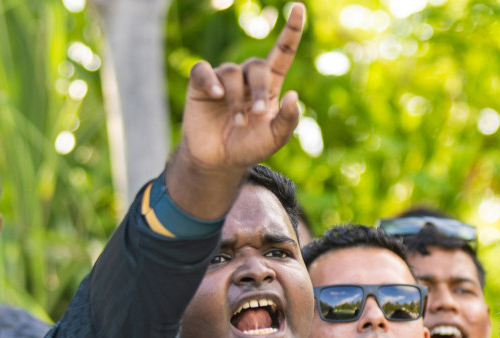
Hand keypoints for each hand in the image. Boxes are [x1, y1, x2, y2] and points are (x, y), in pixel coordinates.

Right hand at [166, 3, 303, 218]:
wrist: (219, 161)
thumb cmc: (248, 147)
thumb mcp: (275, 139)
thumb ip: (288, 120)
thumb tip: (295, 95)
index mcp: (269, 86)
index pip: (282, 53)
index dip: (291, 31)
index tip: (299, 8)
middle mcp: (247, 78)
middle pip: (257, 66)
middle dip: (259, 89)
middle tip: (258, 114)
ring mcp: (223, 79)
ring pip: (232, 74)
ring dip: (236, 99)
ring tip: (238, 122)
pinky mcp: (201, 84)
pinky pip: (204, 71)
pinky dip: (211, 81)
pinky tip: (216, 96)